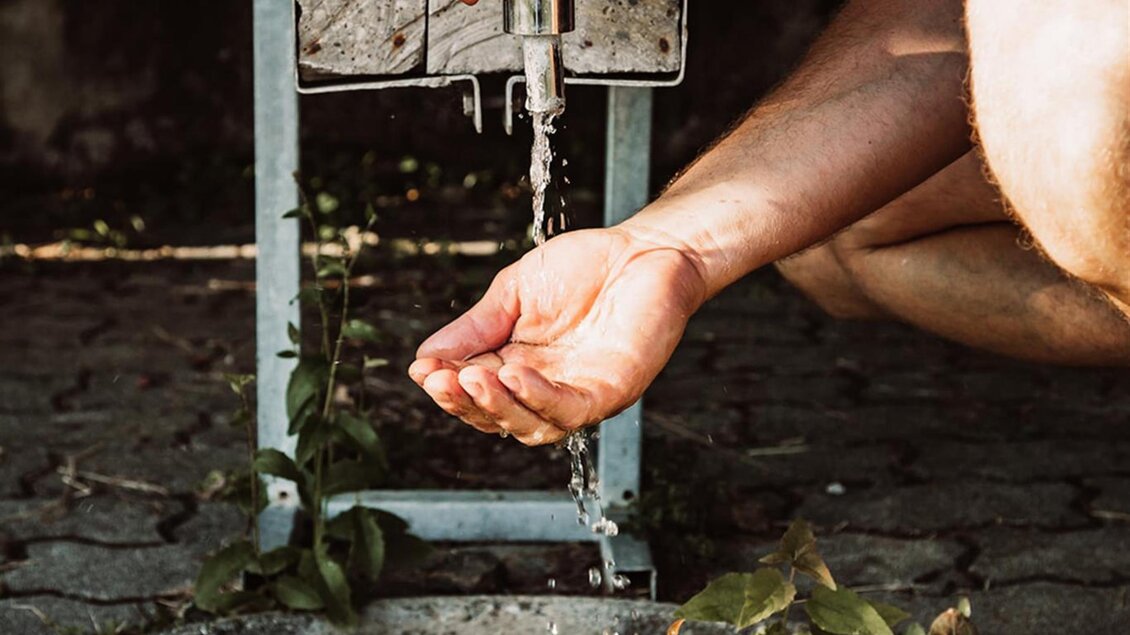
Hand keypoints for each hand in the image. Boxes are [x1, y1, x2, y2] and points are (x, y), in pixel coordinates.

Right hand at [409, 226, 706, 445]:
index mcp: (517, 365)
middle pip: (497, 416)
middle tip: (443, 378)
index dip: (446, 385)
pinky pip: (569, 410)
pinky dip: (538, 397)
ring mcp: (578, 395)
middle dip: (465, 401)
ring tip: (473, 376)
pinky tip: (514, 374)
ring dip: (497, 406)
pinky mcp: (611, 392)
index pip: (474, 390)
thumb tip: (424, 358)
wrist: (643, 249)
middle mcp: (545, 389)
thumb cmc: (584, 267)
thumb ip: (476, 327)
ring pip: (530, 425)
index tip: (423, 370)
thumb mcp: (513, 293)